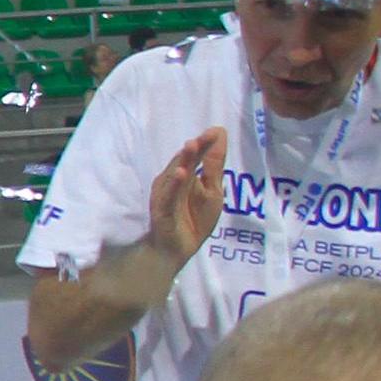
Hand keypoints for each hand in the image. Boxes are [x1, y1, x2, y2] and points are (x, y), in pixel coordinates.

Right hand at [143, 128, 228, 264]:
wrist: (176, 250)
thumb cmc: (194, 220)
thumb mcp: (212, 193)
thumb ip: (213, 168)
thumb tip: (219, 138)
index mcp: (187, 175)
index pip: (197, 156)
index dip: (206, 144)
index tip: (218, 131)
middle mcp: (173, 180)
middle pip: (185, 160)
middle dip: (196, 147)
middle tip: (208, 135)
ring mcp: (166, 194)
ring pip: (175, 173)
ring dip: (183, 159)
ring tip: (192, 145)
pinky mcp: (161, 209)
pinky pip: (168, 195)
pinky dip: (174, 184)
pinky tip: (181, 174)